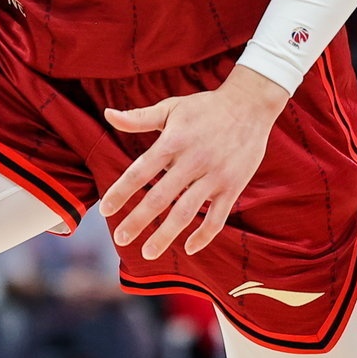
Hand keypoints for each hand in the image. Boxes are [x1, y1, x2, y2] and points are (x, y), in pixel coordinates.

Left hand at [97, 67, 288, 260]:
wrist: (251, 103)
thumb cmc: (205, 107)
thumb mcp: (171, 108)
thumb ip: (139, 117)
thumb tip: (107, 114)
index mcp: (172, 141)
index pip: (140, 171)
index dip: (121, 191)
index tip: (106, 209)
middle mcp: (192, 161)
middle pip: (160, 197)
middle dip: (138, 220)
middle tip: (120, 238)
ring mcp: (214, 176)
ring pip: (186, 212)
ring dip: (165, 235)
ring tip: (148, 253)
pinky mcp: (233, 186)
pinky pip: (217, 217)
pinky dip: (204, 236)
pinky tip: (189, 248)